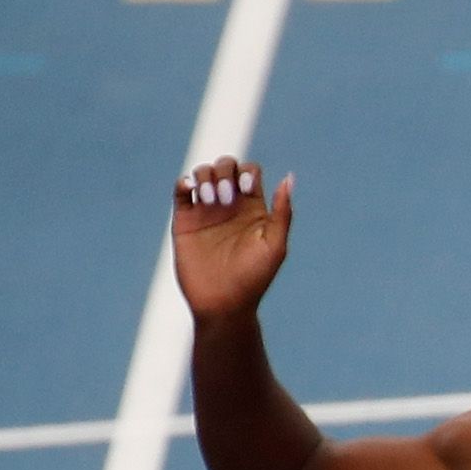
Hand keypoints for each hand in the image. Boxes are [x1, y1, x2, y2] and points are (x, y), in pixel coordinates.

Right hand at [171, 157, 291, 320]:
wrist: (223, 302)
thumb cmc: (254, 278)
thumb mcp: (275, 245)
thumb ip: (282, 212)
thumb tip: (289, 177)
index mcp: (254, 209)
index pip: (250, 172)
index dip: (247, 172)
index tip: (246, 190)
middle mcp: (230, 206)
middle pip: (225, 167)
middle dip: (224, 172)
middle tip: (226, 199)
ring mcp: (206, 211)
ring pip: (202, 173)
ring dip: (205, 177)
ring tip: (210, 201)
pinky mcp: (185, 219)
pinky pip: (180, 190)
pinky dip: (183, 181)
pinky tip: (191, 191)